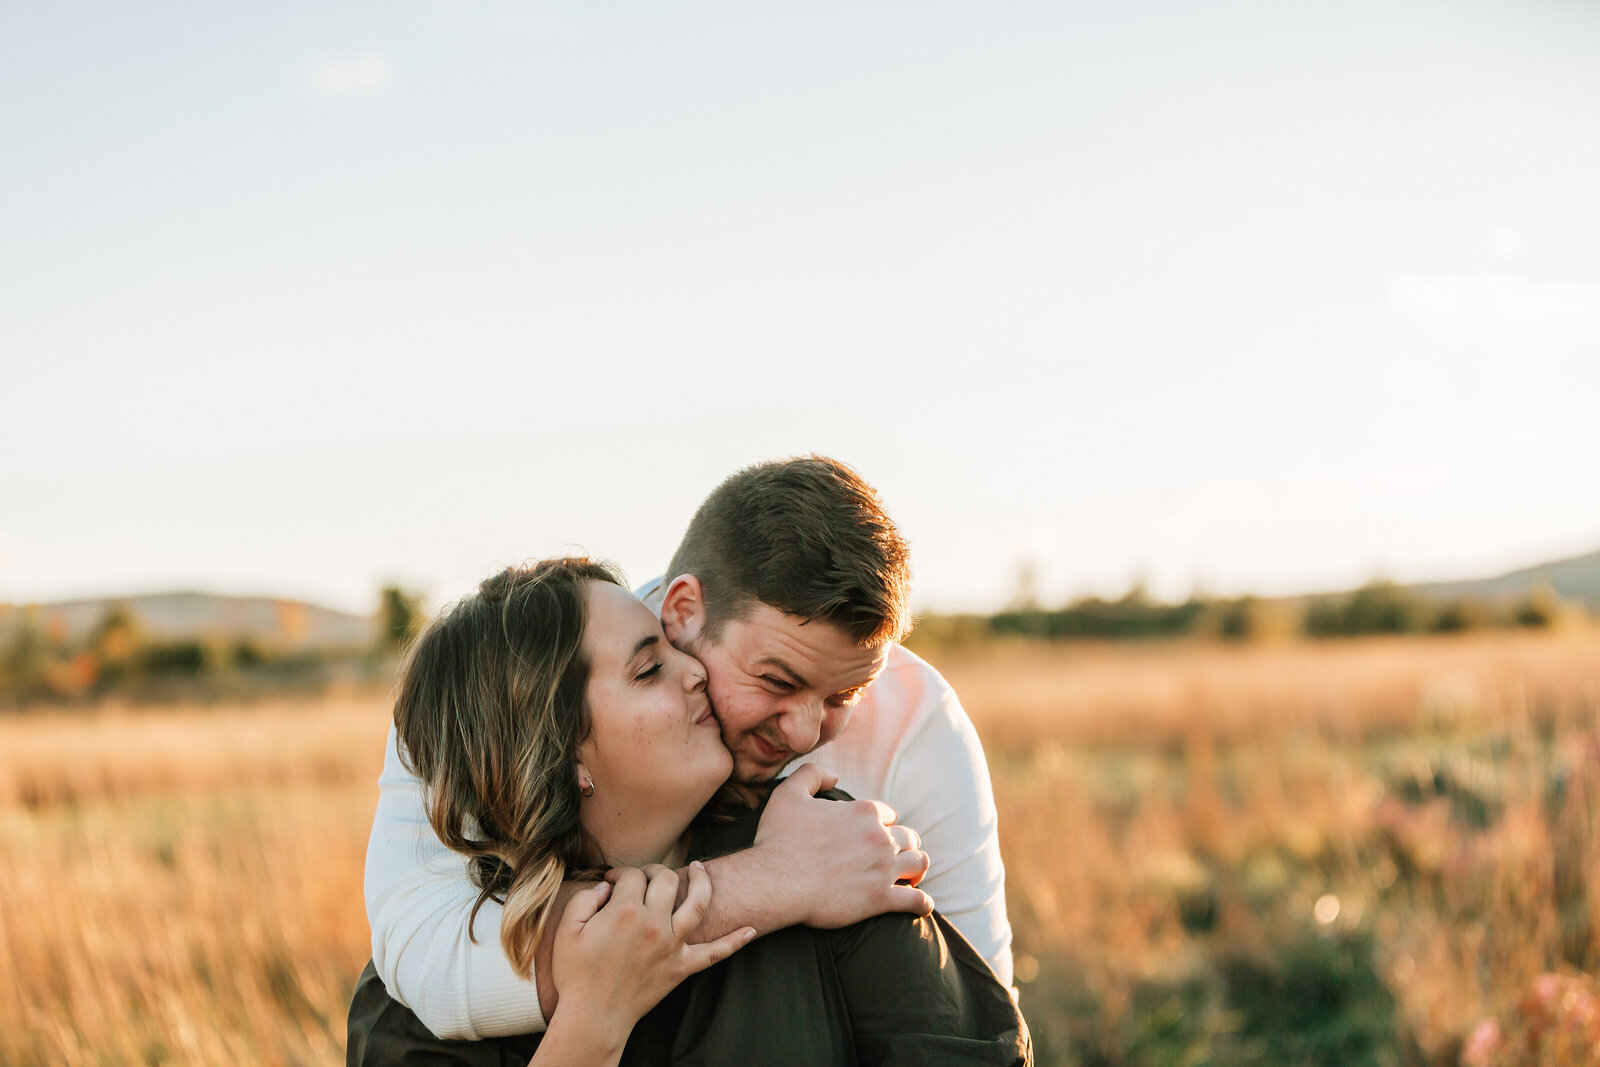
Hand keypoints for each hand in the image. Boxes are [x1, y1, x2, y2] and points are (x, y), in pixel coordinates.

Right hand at [548, 864, 754, 1048]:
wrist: (594, 1016)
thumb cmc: (577, 974)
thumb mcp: (567, 930)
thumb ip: (584, 899)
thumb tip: (607, 886)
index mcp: (624, 912)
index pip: (634, 876)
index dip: (622, 874)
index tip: (613, 881)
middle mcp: (654, 924)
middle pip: (667, 880)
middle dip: (656, 871)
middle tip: (647, 876)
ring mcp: (671, 946)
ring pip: (698, 904)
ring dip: (703, 882)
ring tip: (702, 869)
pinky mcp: (681, 968)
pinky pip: (715, 954)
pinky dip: (735, 941)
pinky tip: (752, 929)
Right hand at [750, 763, 932, 928]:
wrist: (774, 883)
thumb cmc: (778, 840)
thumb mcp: (788, 793)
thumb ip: (812, 774)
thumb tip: (835, 776)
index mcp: (863, 812)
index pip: (887, 814)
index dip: (881, 823)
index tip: (872, 834)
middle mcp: (879, 838)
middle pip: (908, 837)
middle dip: (903, 844)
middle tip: (894, 855)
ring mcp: (883, 869)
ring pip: (918, 863)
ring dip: (916, 867)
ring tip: (911, 875)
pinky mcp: (880, 899)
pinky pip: (915, 901)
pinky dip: (922, 902)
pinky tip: (921, 904)